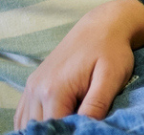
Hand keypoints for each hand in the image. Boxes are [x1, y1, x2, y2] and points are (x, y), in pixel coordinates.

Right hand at [14, 0, 143, 129]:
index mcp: (54, 91)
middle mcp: (36, 90)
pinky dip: (36, 122)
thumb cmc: (111, 50)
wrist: (102, 27)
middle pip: (41, 128)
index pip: (56, 128)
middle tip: (82, 124)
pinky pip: (24, 114)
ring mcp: (31, 87)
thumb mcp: (111, 77)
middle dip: (61, 131)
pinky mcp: (33, 85)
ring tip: (72, 121)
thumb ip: (97, 104)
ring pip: (29, 123)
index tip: (87, 128)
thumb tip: (87, 127)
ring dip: (48, 127)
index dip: (72, 133)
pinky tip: (55, 121)